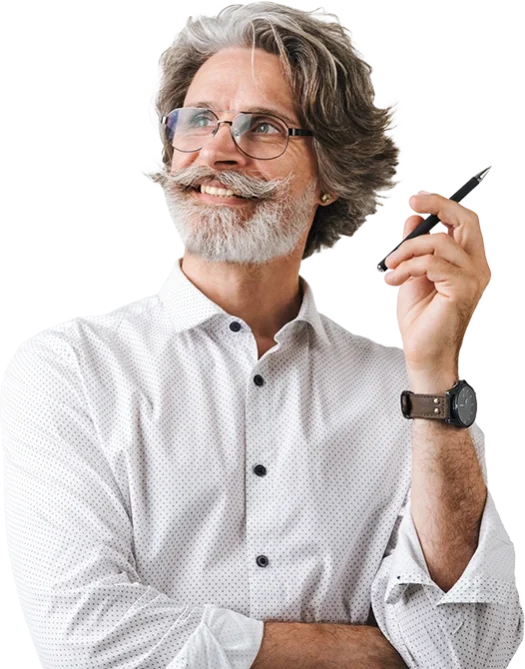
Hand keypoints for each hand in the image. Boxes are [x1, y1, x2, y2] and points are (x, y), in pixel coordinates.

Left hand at [383, 191, 491, 378]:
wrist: (423, 352)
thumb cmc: (420, 317)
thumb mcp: (412, 273)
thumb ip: (414, 246)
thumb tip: (412, 218)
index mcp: (467, 261)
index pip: (463, 220)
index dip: (441, 204)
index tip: (416, 199)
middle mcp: (476, 266)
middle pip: (465, 220)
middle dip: (436, 205)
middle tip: (412, 204)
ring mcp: (472, 277)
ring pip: (438, 242)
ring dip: (406, 251)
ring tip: (391, 268)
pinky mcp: (461, 289)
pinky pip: (430, 264)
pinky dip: (406, 268)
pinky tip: (393, 280)